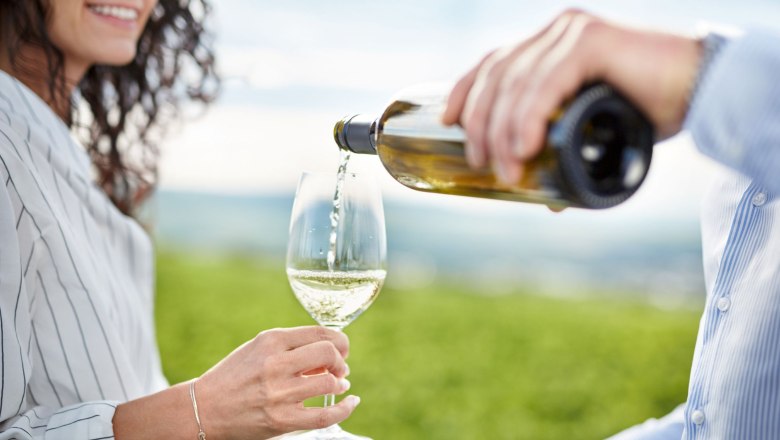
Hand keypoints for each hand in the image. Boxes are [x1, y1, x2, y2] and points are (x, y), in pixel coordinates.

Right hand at [196, 326, 357, 439]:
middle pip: (329, 353)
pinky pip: (324, 415)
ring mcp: (278, 393)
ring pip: (329, 383)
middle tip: (340, 368)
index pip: (320, 332)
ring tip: (338, 385)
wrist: (204, 408)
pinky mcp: (280, 420)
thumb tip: (330, 353)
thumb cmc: (234, 376)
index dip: (339, 341)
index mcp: (270, 340)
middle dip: (341, 360)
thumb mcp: (258, 349)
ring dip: (340, 383)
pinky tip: (349, 402)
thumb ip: (291, 347)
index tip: (341, 350)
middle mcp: (275, 364)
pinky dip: (344, 409)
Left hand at [442, 9, 701, 183]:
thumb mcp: (593, 132)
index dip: (464, 91)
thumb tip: (545, 201)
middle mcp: (555, 32)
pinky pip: (544, 82)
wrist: (703, 91)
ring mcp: (571, 32)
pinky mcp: (591, 40)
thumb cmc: (649, 112)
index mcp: (549, 45)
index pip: (493, 63)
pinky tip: (524, 146)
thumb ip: (565, 154)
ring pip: (515, 83)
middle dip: (481, 125)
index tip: (447, 123)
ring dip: (502, 131)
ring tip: (506, 171)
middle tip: (481, 166)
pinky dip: (528, 116)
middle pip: (497, 76)